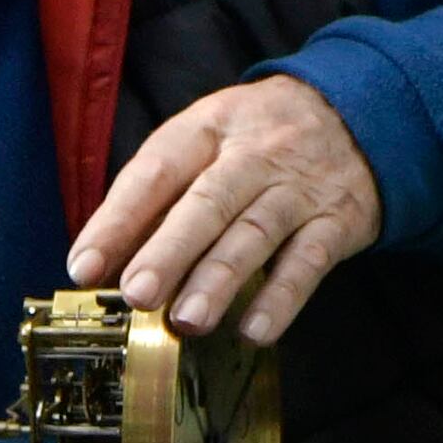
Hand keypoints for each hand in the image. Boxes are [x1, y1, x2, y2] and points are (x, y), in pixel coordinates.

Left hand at [67, 75, 380, 344]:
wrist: (357, 111)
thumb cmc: (259, 138)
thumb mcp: (206, 142)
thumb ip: (158, 196)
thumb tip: (103, 260)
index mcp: (207, 129)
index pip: (156, 172)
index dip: (117, 220)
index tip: (85, 267)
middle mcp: (253, 154)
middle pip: (208, 203)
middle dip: (170, 251)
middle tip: (138, 294)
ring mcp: (297, 188)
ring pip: (256, 233)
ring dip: (220, 279)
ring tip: (189, 321)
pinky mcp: (337, 219)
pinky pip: (309, 260)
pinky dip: (283, 297)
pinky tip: (255, 331)